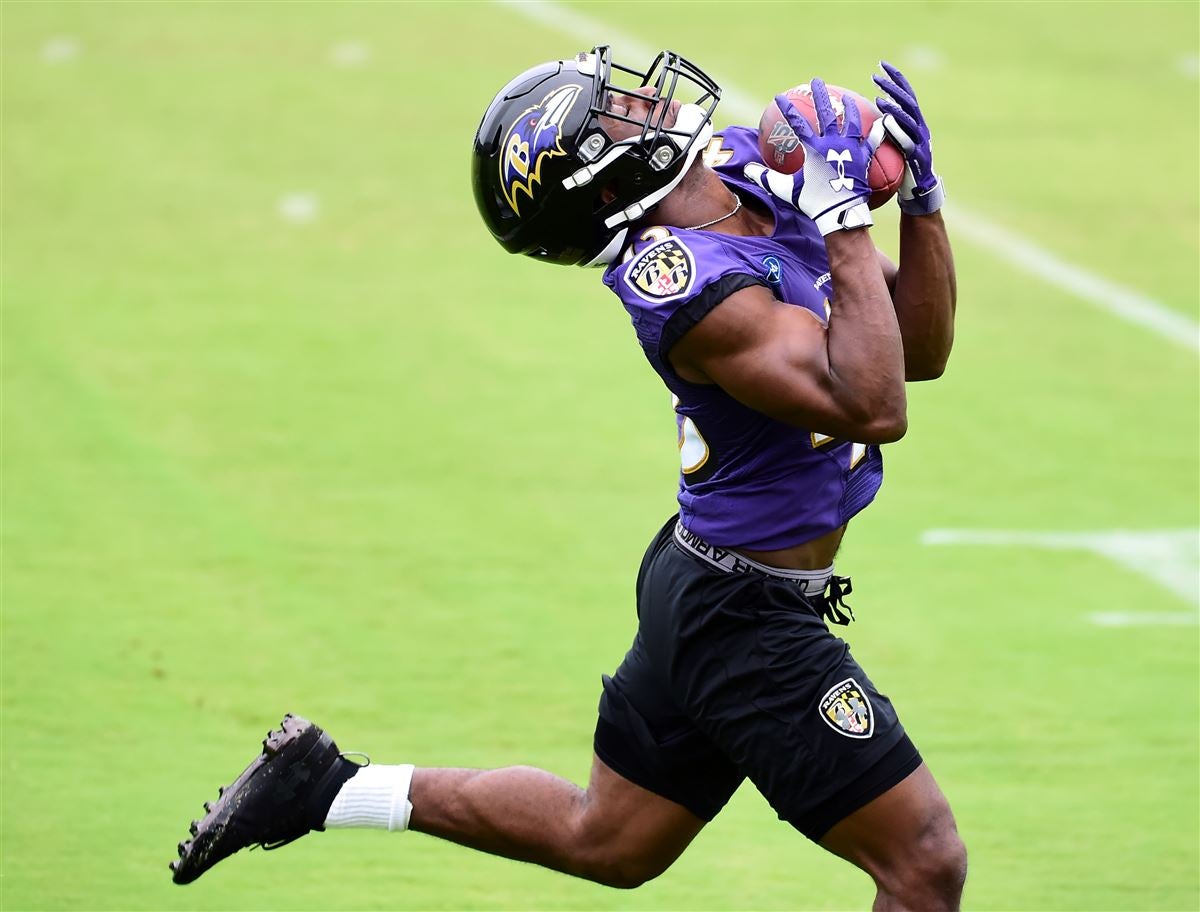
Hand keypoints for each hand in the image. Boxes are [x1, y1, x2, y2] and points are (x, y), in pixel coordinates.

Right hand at [744, 79, 873, 235]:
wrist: (839, 213)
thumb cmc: (812, 202)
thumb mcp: (785, 190)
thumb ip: (765, 178)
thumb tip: (747, 171)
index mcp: (813, 147)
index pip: (797, 122)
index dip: (787, 108)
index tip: (780, 97)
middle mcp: (833, 142)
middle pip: (826, 113)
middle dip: (819, 95)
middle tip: (816, 82)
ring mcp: (850, 148)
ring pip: (851, 121)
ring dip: (848, 108)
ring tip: (847, 99)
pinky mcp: (864, 158)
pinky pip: (873, 141)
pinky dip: (878, 131)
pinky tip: (883, 121)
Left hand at [873, 62, 944, 214]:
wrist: (918, 192)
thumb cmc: (902, 168)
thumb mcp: (892, 144)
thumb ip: (883, 129)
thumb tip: (863, 117)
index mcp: (914, 122)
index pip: (906, 94)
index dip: (896, 78)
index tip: (882, 64)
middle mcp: (920, 127)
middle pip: (908, 100)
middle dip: (893, 86)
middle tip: (876, 75)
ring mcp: (921, 140)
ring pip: (910, 117)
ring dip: (894, 105)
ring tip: (879, 96)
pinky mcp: (918, 155)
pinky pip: (908, 139)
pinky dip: (897, 128)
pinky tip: (886, 121)